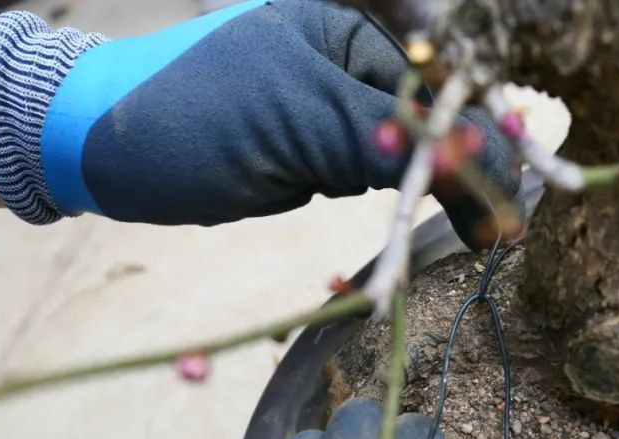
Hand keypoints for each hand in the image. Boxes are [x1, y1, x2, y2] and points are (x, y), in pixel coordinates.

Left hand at [0, 0, 520, 246]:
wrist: (108, 150)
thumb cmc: (194, 116)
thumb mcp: (298, 118)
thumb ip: (387, 138)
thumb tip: (467, 161)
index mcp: (349, 26)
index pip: (440, 85)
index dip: (481, 138)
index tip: (509, 197)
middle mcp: (351, 57)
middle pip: (437, 116)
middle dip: (471, 168)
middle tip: (503, 229)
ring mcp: (336, 103)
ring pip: (414, 149)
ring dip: (447, 190)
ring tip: (486, 232)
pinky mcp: (321, 145)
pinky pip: (380, 171)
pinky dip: (408, 199)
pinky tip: (444, 220)